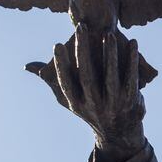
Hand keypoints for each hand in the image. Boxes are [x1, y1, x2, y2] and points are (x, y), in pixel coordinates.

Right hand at [38, 23, 145, 161]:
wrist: (119, 134)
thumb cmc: (90, 109)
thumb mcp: (70, 100)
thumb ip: (52, 81)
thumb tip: (28, 66)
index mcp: (76, 103)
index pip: (66, 83)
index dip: (61, 65)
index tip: (57, 44)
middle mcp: (93, 105)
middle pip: (87, 76)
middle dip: (84, 51)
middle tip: (82, 27)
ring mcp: (113, 104)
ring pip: (110, 76)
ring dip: (110, 53)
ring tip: (109, 34)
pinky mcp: (131, 101)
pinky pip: (132, 78)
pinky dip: (132, 61)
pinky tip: (133, 44)